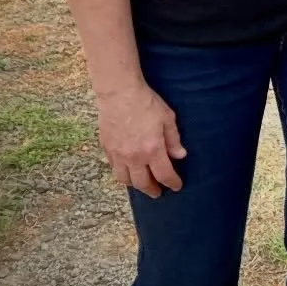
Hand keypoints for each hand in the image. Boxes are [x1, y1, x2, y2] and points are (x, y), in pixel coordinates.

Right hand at [95, 82, 185, 197]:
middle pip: (142, 183)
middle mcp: (133, 157)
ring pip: (125, 180)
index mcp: (152, 150)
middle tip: (158, 192)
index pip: (164, 174)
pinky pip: (114, 168)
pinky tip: (127, 170)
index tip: (177, 186)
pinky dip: (122, 173)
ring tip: (142, 184)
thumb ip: (173, 139)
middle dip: (152, 190)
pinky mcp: (106, 148)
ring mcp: (118, 154)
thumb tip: (180, 155)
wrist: (119, 93)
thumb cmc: (146, 103)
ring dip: (135, 185)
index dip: (172, 183)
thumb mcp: (168, 118)